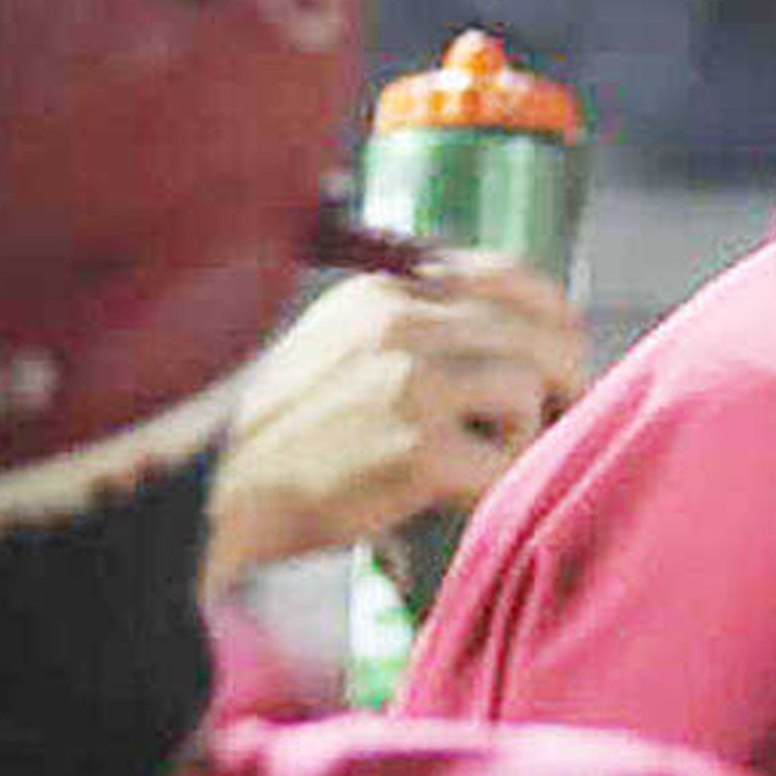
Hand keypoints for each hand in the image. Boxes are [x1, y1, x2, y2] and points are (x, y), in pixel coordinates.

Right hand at [202, 252, 589, 594]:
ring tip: (484, 465)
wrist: (210, 498)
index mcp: (382, 292)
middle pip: (537, 334)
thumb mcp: (338, 347)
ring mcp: (408, 384)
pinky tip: (458, 498)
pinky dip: (497, 484)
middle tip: (560, 423)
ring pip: (528, 388)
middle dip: (565, 382)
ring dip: (526, 435)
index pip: (506, 276)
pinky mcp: (419, 450)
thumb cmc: (283, 439)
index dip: (553, 318)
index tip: (565, 354)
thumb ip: (414, 328)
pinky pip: (509, 460)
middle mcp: (398, 323)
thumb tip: (522, 338)